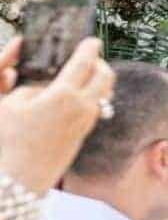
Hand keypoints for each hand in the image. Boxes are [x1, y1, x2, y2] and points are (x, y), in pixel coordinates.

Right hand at [0, 37, 114, 193]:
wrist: (19, 179)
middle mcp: (82, 108)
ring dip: (99, 80)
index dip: (89, 48)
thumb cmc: (7, 140)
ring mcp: (86, 122)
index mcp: (63, 95)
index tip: (92, 39)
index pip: (84, 63)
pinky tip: (79, 94)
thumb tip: (45, 80)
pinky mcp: (84, 134)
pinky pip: (98, 108)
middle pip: (106, 77)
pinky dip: (94, 95)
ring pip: (105, 93)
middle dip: (100, 63)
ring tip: (84, 74)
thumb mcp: (9, 104)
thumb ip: (29, 85)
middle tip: (90, 56)